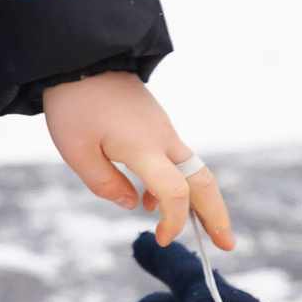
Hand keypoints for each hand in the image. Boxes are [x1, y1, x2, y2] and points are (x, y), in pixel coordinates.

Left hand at [43, 71, 233, 251]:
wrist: (81, 57)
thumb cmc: (74, 104)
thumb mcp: (76, 151)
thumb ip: (105, 184)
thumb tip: (133, 205)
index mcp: (143, 146)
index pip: (175, 192)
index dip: (174, 221)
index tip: (162, 239)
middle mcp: (162, 137)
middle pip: (202, 179)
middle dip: (217, 214)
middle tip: (227, 244)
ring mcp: (162, 127)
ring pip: (192, 168)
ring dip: (200, 199)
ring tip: (201, 229)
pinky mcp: (156, 122)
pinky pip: (175, 157)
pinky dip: (177, 182)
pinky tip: (150, 198)